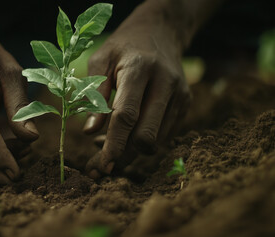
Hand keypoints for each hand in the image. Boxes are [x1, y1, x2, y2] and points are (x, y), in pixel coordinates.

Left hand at [84, 12, 190, 178]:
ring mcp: (180, 95)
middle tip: (98, 166)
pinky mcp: (186, 104)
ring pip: (156, 141)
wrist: (161, 31)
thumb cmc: (124, 47)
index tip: (101, 166)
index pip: (127, 115)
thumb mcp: (101, 60)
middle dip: (123, 156)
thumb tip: (89, 132)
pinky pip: (164, 135)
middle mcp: (166, 84)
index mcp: (141, 69)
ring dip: (130, 151)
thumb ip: (94, 94)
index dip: (113, 144)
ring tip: (107, 143)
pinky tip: (126, 134)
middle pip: (146, 135)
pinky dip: (142, 142)